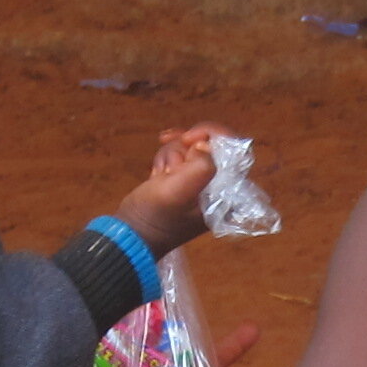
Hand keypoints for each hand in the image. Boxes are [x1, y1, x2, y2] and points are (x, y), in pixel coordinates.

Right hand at [114, 123, 228, 258]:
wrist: (131, 231)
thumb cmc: (155, 216)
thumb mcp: (179, 192)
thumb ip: (201, 167)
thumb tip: (205, 144)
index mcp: (229, 193)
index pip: (235, 149)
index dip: (212, 135)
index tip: (188, 137)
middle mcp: (220, 185)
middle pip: (211, 143)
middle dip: (185, 148)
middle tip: (170, 165)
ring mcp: (201, 180)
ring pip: (192, 145)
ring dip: (171, 153)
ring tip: (160, 174)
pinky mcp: (185, 177)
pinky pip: (181, 152)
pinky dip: (166, 156)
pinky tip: (157, 172)